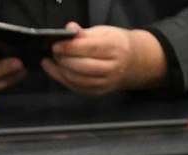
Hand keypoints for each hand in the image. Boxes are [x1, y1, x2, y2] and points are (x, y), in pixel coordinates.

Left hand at [42, 24, 166, 95]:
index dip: (70, 47)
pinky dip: (62, 78)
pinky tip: (54, 69)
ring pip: (77, 79)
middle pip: (82, 66)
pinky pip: (76, 88)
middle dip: (64, 59)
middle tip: (54, 51)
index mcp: (116, 48)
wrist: (133, 63)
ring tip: (55, 59)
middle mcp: (113, 67)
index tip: (56, 44)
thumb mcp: (104, 32)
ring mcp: (106, 83)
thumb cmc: (115, 44)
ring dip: (61, 69)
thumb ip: (85, 33)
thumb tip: (69, 29)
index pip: (90, 48)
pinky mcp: (98, 93)